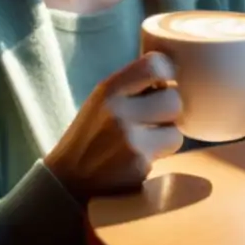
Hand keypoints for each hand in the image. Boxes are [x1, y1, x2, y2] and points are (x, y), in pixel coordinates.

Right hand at [43, 52, 182, 201]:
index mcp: (109, 89)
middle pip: (173, 100)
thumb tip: (171, 74)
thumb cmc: (91, 134)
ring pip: (175, 130)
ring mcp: (130, 139)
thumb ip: (132, 84)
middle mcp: (119, 110)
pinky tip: (138, 157)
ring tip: (146, 140)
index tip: (160, 85)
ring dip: (166, 136)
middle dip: (168, 110)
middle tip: (154, 118)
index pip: (156, 65)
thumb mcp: (101, 99)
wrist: (68, 179)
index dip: (165, 74)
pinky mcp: (140, 165)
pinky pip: (168, 153)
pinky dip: (158, 154)